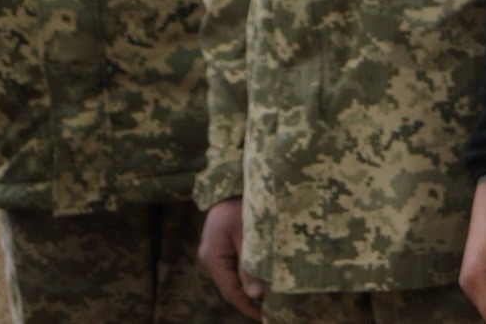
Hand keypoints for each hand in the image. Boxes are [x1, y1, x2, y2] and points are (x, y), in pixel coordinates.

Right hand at [199, 197, 263, 319]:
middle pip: (232, 284)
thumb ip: (252, 264)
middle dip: (251, 298)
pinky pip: (239, 262)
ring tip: (274, 297)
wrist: (239, 176)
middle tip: (274, 310)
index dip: (248, 307)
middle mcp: (211, 254)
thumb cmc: (246, 201)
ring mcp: (218, 246)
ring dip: (253, 284)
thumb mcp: (251, 233)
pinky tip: (267, 276)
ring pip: (236, 274)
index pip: (231, 291)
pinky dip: (253, 271)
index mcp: (213, 255)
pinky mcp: (227, 239)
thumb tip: (255, 295)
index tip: (265, 318)